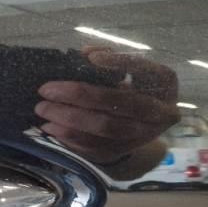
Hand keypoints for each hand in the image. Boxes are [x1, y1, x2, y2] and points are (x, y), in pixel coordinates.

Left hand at [35, 49, 179, 164]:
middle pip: (115, 104)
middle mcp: (158, 112)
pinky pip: (95, 148)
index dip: (120, 64)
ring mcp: (141, 136)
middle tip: (46, 90)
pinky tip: (50, 128)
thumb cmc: (136, 86)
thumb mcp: (132, 67)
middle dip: (77, 97)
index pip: (145, 72)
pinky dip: (70, 138)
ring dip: (68, 121)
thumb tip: (86, 54)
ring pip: (103, 130)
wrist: (145, 122)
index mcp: (164, 84)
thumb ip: (113, 58)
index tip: (92, 57)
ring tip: (43, 110)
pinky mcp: (123, 152)